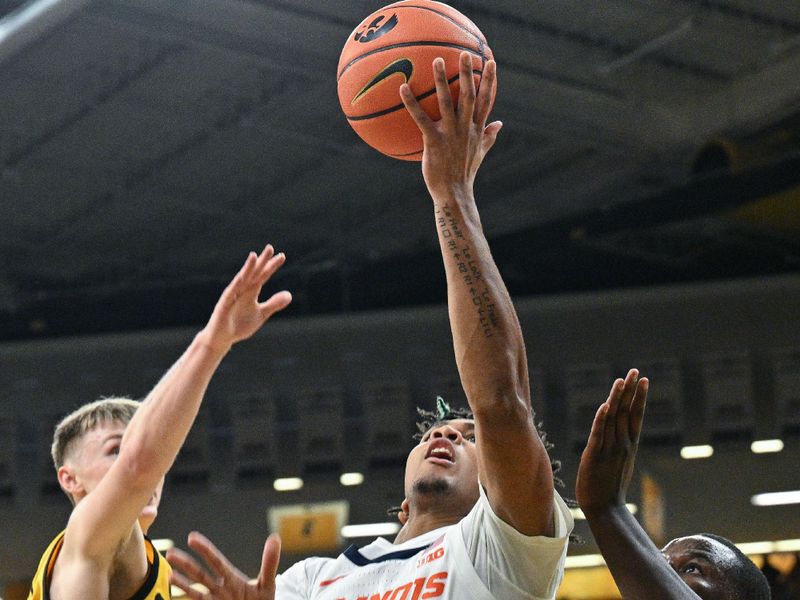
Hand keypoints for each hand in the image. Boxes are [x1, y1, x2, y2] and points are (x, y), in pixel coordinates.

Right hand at [167, 531, 281, 599]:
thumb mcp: (267, 584)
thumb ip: (269, 563)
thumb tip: (275, 538)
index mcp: (232, 579)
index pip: (216, 561)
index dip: (205, 549)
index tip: (192, 537)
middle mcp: (220, 589)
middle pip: (201, 574)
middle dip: (186, 564)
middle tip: (171, 552)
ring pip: (195, 590)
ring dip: (182, 582)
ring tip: (169, 573)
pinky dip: (185, 597)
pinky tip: (174, 590)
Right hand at [200, 245, 291, 352]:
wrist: (223, 339)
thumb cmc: (240, 324)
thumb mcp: (261, 314)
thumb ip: (274, 303)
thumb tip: (289, 295)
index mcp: (251, 291)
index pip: (263, 275)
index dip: (272, 266)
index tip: (282, 256)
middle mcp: (242, 290)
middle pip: (254, 273)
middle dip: (262, 261)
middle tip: (270, 248)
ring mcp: (232, 295)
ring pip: (242, 279)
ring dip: (248, 268)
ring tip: (254, 256)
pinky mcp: (224, 304)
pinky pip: (231, 292)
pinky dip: (236, 284)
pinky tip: (242, 276)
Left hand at [400, 51, 500, 196]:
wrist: (454, 193)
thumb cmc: (464, 173)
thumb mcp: (480, 152)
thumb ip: (489, 136)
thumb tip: (500, 123)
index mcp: (476, 129)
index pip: (487, 100)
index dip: (489, 81)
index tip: (491, 62)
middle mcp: (465, 128)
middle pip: (469, 95)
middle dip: (468, 73)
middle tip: (465, 53)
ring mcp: (450, 134)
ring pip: (447, 102)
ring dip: (442, 80)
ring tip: (437, 60)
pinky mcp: (434, 141)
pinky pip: (421, 118)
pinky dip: (411, 103)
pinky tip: (402, 88)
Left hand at [576, 369, 648, 515]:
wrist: (605, 509)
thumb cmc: (610, 487)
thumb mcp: (618, 462)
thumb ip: (619, 444)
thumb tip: (619, 430)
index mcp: (628, 445)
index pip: (636, 415)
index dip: (640, 397)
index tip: (644, 380)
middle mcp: (622, 444)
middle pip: (628, 412)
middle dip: (631, 391)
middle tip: (636, 371)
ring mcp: (609, 449)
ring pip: (614, 419)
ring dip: (617, 399)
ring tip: (622, 380)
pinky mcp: (594, 455)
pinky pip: (598, 434)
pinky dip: (602, 419)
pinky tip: (605, 405)